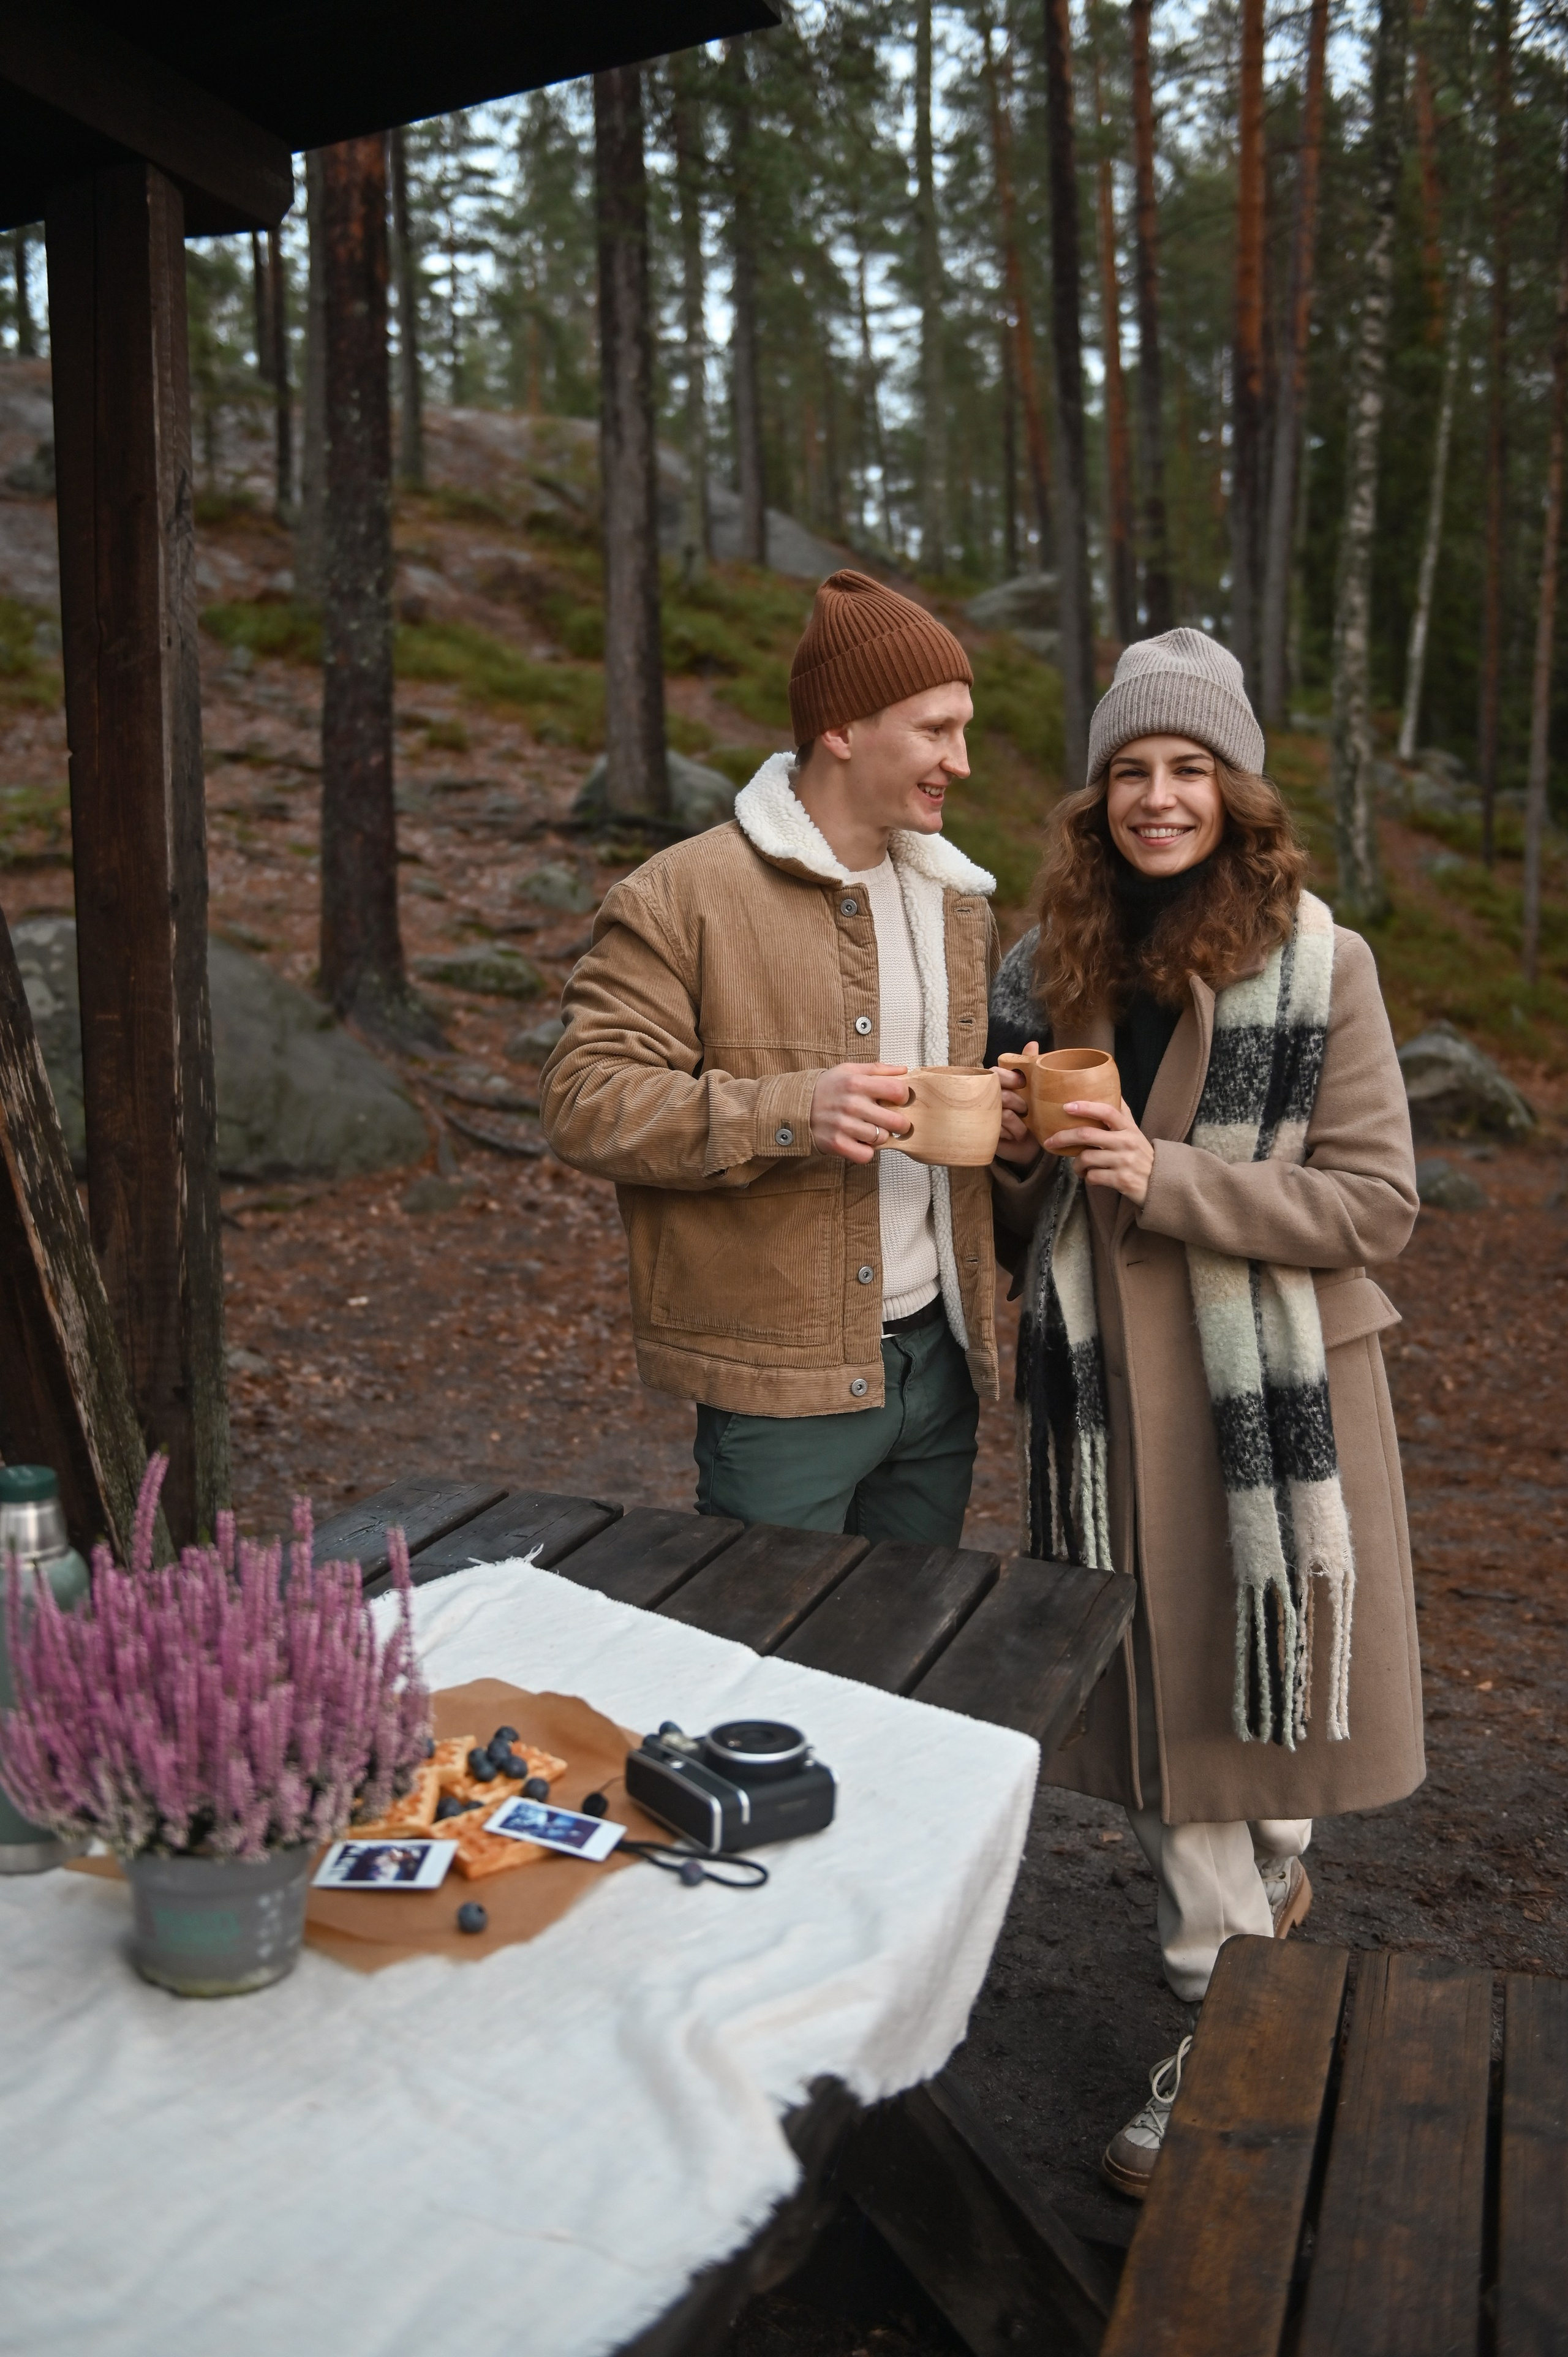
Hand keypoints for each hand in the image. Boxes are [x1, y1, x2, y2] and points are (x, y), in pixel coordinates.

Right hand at [810, 1062, 912, 1163]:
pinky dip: (866, 1151)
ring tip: (869, 1129)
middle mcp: (851, 1104)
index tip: (898, 1101)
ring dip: (879, 1136)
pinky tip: (860, 1142)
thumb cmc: (827, 1088)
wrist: (795, 1106)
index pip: (898, 1091)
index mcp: (857, 1083)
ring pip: (882, 1138)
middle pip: (896, 1121)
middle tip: (893, 1122)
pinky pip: (866, 1154)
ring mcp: (844, 1125)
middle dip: (899, 1123)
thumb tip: (903, 1070)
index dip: (903, 1097)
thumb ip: (878, 1069)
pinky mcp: (837, 1144)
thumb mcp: (849, 1070)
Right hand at [995, 1044, 1041, 1168]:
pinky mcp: (984, 1132)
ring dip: (1018, 1123)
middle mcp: (987, 1097)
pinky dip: (1012, 1134)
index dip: (1009, 1077)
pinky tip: (1015, 1137)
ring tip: (1024, 1128)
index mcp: (997, 1084)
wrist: (1027, 1145)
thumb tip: (1032, 1043)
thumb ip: (1030, 1067)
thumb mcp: (1034, 1090)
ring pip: (1003, 1113)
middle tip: (1026, 1110)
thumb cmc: (1030, 1114)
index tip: (1022, 1083)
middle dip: (1017, 1103)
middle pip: (1001, 1094)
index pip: (996, 1072)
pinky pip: (1000, 1130)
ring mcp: (984, 1115)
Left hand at [1045, 1098, 1155, 1204]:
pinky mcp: (1121, 1180)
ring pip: (1086, 1158)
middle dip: (1063, 1137)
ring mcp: (1123, 1162)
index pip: (1107, 1111)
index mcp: (1128, 1128)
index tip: (1066, 1106)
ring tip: (1079, 1167)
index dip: (1085, 1107)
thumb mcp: (1134, 1132)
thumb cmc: (1140, 1155)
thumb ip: (1121, 1114)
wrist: (1161, 1183)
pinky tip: (1091, 1177)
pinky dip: (1087, 1178)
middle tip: (1050, 1141)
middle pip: (1087, 1134)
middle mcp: (1126, 1142)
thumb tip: (1110, 1089)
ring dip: (1076, 1165)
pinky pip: (1093, 1177)